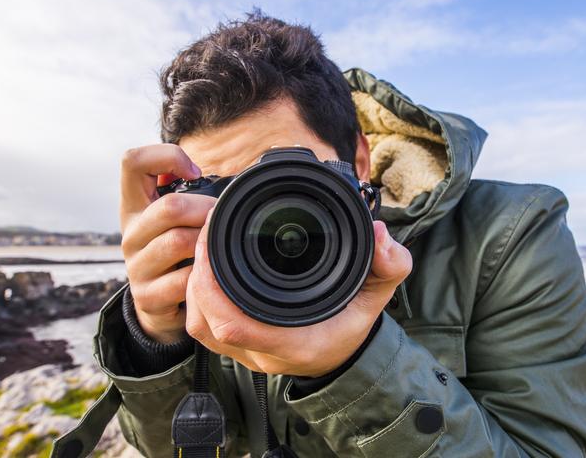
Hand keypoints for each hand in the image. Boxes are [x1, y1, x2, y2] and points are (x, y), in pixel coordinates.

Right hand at [119, 144, 215, 342]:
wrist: (157, 304)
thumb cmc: (174, 251)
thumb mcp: (172, 220)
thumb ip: (187, 193)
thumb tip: (230, 177)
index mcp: (134, 206)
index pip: (133, 162)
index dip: (166, 157)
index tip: (194, 172)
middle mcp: (130, 233)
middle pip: (170, 207)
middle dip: (206, 210)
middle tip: (220, 218)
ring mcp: (136, 266)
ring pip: (179, 242)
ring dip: (207, 243)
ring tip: (217, 245)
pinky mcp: (147, 296)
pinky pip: (185, 280)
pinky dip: (204, 276)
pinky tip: (210, 275)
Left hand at [185, 208, 412, 376]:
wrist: (342, 354)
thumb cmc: (352, 325)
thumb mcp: (378, 293)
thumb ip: (391, 265)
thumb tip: (379, 235)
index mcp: (295, 341)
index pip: (235, 324)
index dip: (213, 282)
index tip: (215, 237)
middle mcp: (264, 353)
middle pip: (207, 322)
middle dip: (198, 273)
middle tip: (206, 230)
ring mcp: (247, 353)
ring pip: (200, 325)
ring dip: (195, 285)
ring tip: (204, 246)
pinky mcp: (238, 347)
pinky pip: (203, 326)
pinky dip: (198, 296)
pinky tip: (206, 269)